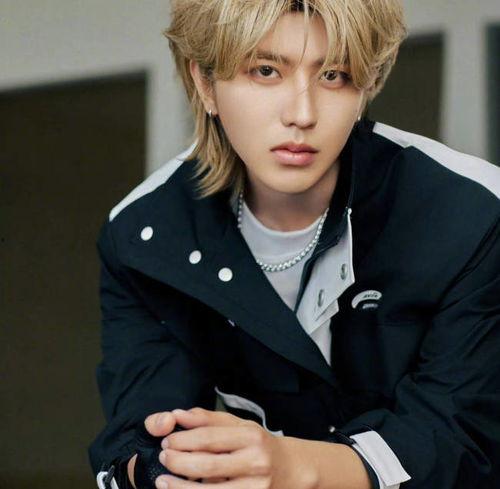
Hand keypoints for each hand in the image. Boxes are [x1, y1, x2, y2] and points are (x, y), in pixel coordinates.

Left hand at [145, 407, 318, 488]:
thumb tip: (178, 414)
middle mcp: (256, 462)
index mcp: (251, 437)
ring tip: (163, 481)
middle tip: (162, 458)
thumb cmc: (260, 444)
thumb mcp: (239, 425)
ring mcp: (256, 488)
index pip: (209, 437)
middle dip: (178, 462)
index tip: (166, 441)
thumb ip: (208, 419)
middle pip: (207, 464)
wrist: (291, 470)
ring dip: (181, 488)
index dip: (182, 440)